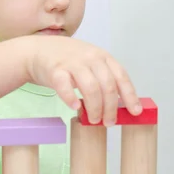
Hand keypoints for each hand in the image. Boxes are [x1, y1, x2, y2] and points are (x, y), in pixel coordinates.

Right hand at [24, 35, 141, 125]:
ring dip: (95, 108)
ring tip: (93, 120)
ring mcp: (72, 63)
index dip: (130, 96)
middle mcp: (90, 58)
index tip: (135, 112)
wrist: (38, 51)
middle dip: (111, 108)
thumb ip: (104, 78)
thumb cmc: (67, 60)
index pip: (121, 77)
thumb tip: (120, 105)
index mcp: (102, 56)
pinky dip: (71, 98)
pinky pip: (65, 86)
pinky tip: (75, 107)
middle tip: (109, 122)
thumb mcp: (90, 62)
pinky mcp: (55, 70)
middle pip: (107, 86)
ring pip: (90, 88)